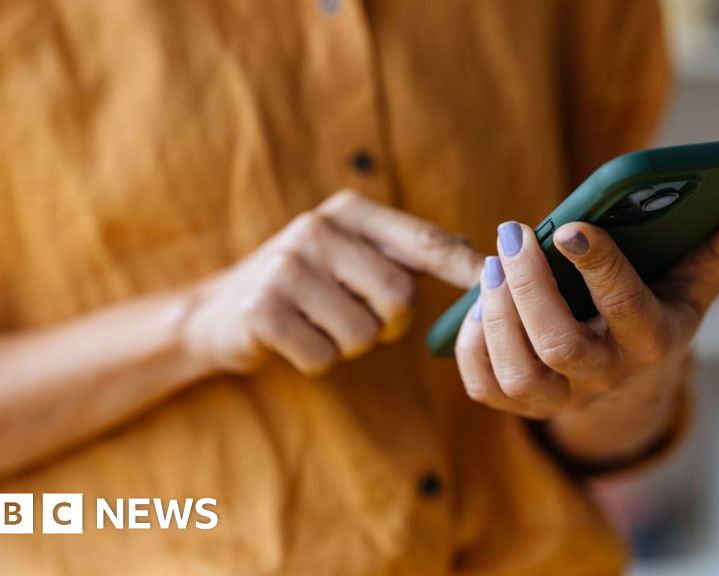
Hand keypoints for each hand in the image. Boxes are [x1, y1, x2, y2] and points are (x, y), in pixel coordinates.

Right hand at [183, 190, 482, 375]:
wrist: (217, 310)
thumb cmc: (308, 286)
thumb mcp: (353, 254)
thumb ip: (409, 255)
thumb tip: (488, 267)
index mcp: (350, 211)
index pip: (424, 241)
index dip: (466, 267)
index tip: (501, 283)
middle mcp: (318, 229)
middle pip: (399, 297)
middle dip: (389, 323)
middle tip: (361, 318)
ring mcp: (286, 268)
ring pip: (363, 333)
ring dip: (350, 344)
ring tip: (321, 323)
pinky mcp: (262, 310)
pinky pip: (325, 357)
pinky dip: (317, 360)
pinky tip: (295, 339)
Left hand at [455, 191, 718, 421]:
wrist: (629, 372)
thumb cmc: (657, 308)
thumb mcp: (693, 281)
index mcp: (653, 342)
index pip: (627, 310)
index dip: (599, 269)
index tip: (570, 226)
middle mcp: (607, 379)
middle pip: (560, 347)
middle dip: (531, 288)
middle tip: (513, 233)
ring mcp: (562, 398)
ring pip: (519, 373)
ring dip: (497, 314)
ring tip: (493, 262)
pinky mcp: (522, 405)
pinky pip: (485, 386)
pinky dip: (473, 344)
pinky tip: (477, 301)